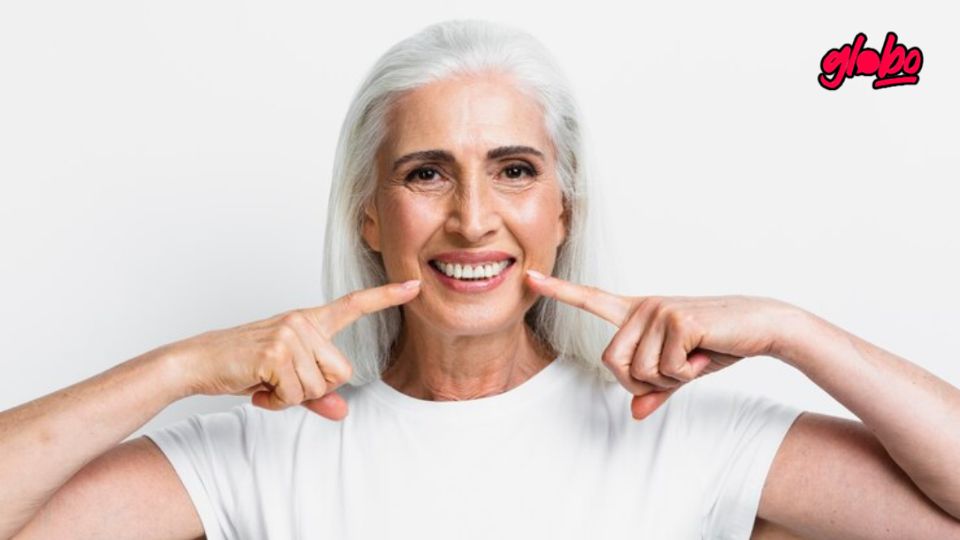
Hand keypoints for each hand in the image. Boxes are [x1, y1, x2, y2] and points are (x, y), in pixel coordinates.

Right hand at [163, 279, 421, 419]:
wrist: (198, 361)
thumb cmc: (242, 365)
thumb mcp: (285, 377)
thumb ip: (318, 394)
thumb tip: (343, 411)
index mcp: (308, 321)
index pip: (353, 305)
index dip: (386, 297)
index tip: (414, 285)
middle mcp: (302, 322)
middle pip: (342, 372)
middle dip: (315, 388)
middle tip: (281, 380)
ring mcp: (290, 335)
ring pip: (319, 387)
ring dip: (291, 396)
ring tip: (266, 382)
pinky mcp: (276, 354)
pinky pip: (296, 394)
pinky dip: (276, 401)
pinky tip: (258, 387)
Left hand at [524, 270, 794, 419]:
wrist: (761, 326)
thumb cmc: (718, 344)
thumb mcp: (682, 370)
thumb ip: (656, 389)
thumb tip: (634, 414)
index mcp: (637, 312)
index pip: (590, 299)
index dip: (558, 290)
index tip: (529, 276)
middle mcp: (642, 306)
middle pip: (612, 364)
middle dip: (643, 381)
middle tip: (676, 368)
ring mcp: (658, 310)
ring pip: (640, 371)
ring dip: (671, 378)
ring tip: (694, 356)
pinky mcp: (677, 319)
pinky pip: (666, 369)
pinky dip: (688, 373)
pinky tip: (705, 352)